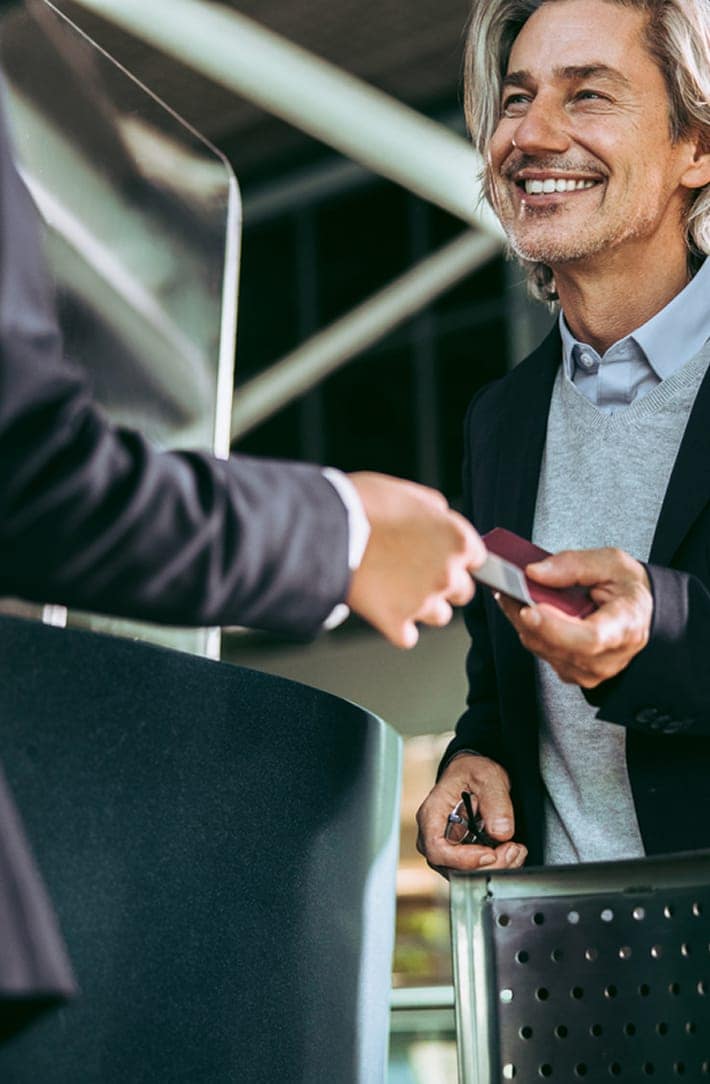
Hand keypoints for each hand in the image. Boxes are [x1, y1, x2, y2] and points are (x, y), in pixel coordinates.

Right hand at [346, 473, 485, 647]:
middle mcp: (448, 574)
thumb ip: (434, 509)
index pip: (477, 559)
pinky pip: (407, 636)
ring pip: (439, 616)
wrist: (325, 529)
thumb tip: (441, 516)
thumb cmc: (362, 505)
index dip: (455, 556)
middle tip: (415, 571)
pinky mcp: (396, 623)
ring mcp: (423, 602)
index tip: (440, 555)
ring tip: (396, 590)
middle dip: (443, 583)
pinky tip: (382, 608)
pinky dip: (396, 626)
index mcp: (458, 540)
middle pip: (462, 591)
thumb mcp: (407, 492)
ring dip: (423, 606)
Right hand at [416, 753, 526, 875]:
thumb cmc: (471, 772)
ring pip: (465, 873)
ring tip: (516, 850)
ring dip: (494, 867)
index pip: (437, 848)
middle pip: (452, 867)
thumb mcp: (486, 776)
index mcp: (431, 814)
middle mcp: (434, 835)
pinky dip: (497, 865)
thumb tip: (502, 832)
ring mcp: (447, 847)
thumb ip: (496, 802)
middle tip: (512, 850)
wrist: (474, 774)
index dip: (463, 859)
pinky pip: (475, 869)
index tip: (490, 854)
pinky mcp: (461, 854)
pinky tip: (512, 851)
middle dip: (486, 865)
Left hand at [496, 547, 652, 686]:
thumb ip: (573, 565)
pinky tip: (526, 609)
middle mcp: (609, 656)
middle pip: (558, 646)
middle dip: (527, 618)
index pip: (590, 639)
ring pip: (543, 649)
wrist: (638, 611)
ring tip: (512, 594)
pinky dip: (529, 630)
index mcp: (626, 626)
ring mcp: (590, 670)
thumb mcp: (610, 562)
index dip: (555, 627)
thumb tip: (535, 573)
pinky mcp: (574, 672)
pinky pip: (542, 652)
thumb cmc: (627, 589)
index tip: (530, 609)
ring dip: (523, 622)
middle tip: (507, 591)